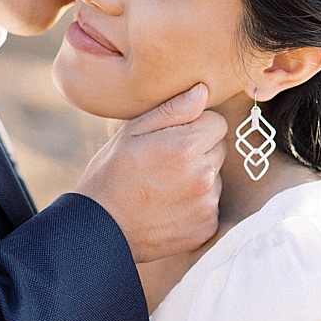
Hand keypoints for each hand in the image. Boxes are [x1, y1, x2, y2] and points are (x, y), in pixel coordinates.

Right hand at [73, 83, 226, 262]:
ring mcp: (207, 205)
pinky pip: (210, 206)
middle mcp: (203, 176)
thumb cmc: (111, 175)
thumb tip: (203, 91)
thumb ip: (172, 110)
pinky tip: (169, 207)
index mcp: (186, 146)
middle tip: (166, 162)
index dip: (196, 126)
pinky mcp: (206, 228)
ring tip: (164, 187)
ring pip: (215, 178)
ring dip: (198, 178)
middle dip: (200, 151)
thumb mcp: (131, 132)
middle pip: (219, 150)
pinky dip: (195, 205)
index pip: (217, 123)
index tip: (173, 137)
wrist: (100, 229)